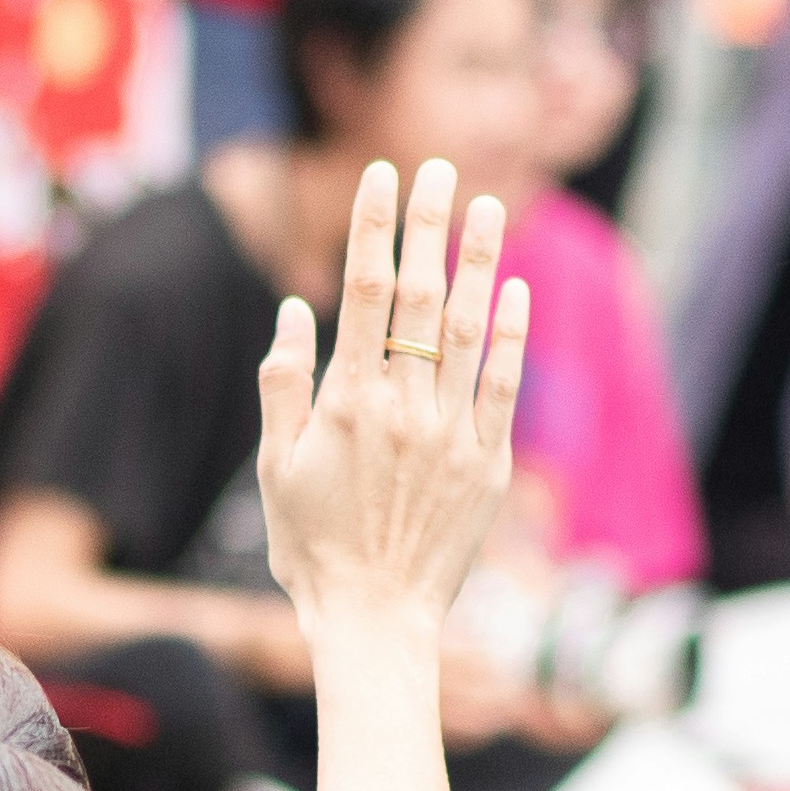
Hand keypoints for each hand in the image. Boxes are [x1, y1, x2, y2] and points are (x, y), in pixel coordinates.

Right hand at [254, 156, 532, 644]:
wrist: (374, 621)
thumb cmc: (313, 549)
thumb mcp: (274, 468)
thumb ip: (283, 385)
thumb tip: (296, 309)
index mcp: (347, 403)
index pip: (365, 292)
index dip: (374, 227)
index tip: (382, 176)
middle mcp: (404, 408)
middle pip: (421, 296)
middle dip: (430, 224)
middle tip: (441, 169)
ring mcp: (452, 434)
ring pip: (470, 330)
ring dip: (481, 263)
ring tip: (491, 208)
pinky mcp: (488, 463)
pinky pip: (505, 385)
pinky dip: (510, 334)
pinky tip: (515, 291)